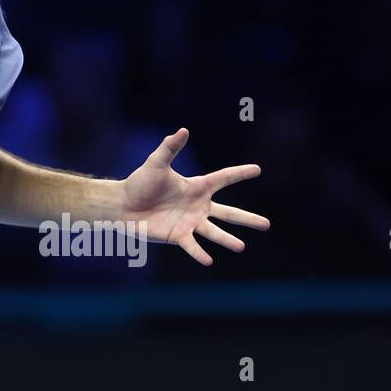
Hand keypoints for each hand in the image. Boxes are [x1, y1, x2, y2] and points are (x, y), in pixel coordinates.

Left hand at [118, 128, 268, 265]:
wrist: (123, 204)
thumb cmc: (140, 182)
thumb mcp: (156, 163)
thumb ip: (170, 148)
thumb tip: (183, 130)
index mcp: (197, 187)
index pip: (223, 178)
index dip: (239, 173)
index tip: (257, 169)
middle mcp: (198, 206)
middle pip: (228, 213)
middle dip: (247, 219)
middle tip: (267, 224)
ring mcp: (190, 222)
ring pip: (214, 232)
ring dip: (227, 239)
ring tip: (241, 247)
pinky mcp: (178, 236)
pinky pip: (192, 246)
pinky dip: (200, 253)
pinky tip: (209, 260)